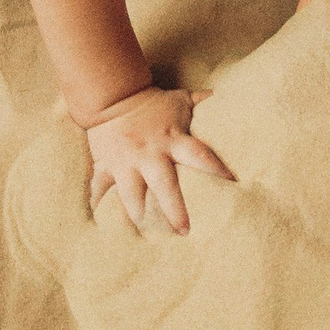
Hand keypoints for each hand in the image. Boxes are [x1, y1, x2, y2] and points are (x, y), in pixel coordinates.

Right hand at [81, 87, 233, 235]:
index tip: (232, 186)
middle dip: (174, 210)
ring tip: (145, 235)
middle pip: (165, 186)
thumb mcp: (179, 100)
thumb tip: (222, 95)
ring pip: (132, 194)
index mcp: (173, 140)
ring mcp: (126, 163)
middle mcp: (150, 155)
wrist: (112, 94)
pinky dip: (98, 206)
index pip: (199, 156)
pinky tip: (100, 226)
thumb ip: (201, 102)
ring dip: (139, 215)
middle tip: (184, 232)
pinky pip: (100, 190)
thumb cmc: (151, 101)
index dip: (216, 169)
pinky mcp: (106, 167)